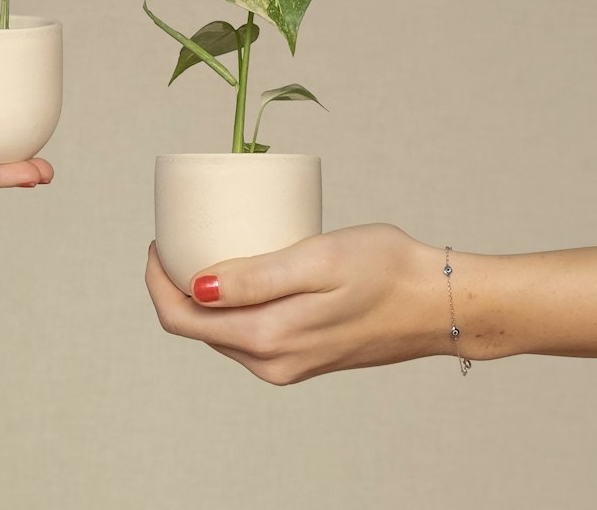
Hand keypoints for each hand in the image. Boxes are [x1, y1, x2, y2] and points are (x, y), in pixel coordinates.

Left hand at [145, 226, 443, 383]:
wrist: (439, 301)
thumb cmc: (385, 269)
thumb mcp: (316, 260)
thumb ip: (256, 278)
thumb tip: (196, 286)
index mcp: (268, 340)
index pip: (183, 319)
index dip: (158, 280)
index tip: (158, 240)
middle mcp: (272, 363)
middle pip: (198, 327)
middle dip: (176, 283)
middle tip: (181, 233)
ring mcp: (288, 364)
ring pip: (223, 330)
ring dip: (205, 293)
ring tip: (208, 243)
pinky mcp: (304, 356)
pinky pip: (250, 332)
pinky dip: (234, 303)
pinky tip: (243, 269)